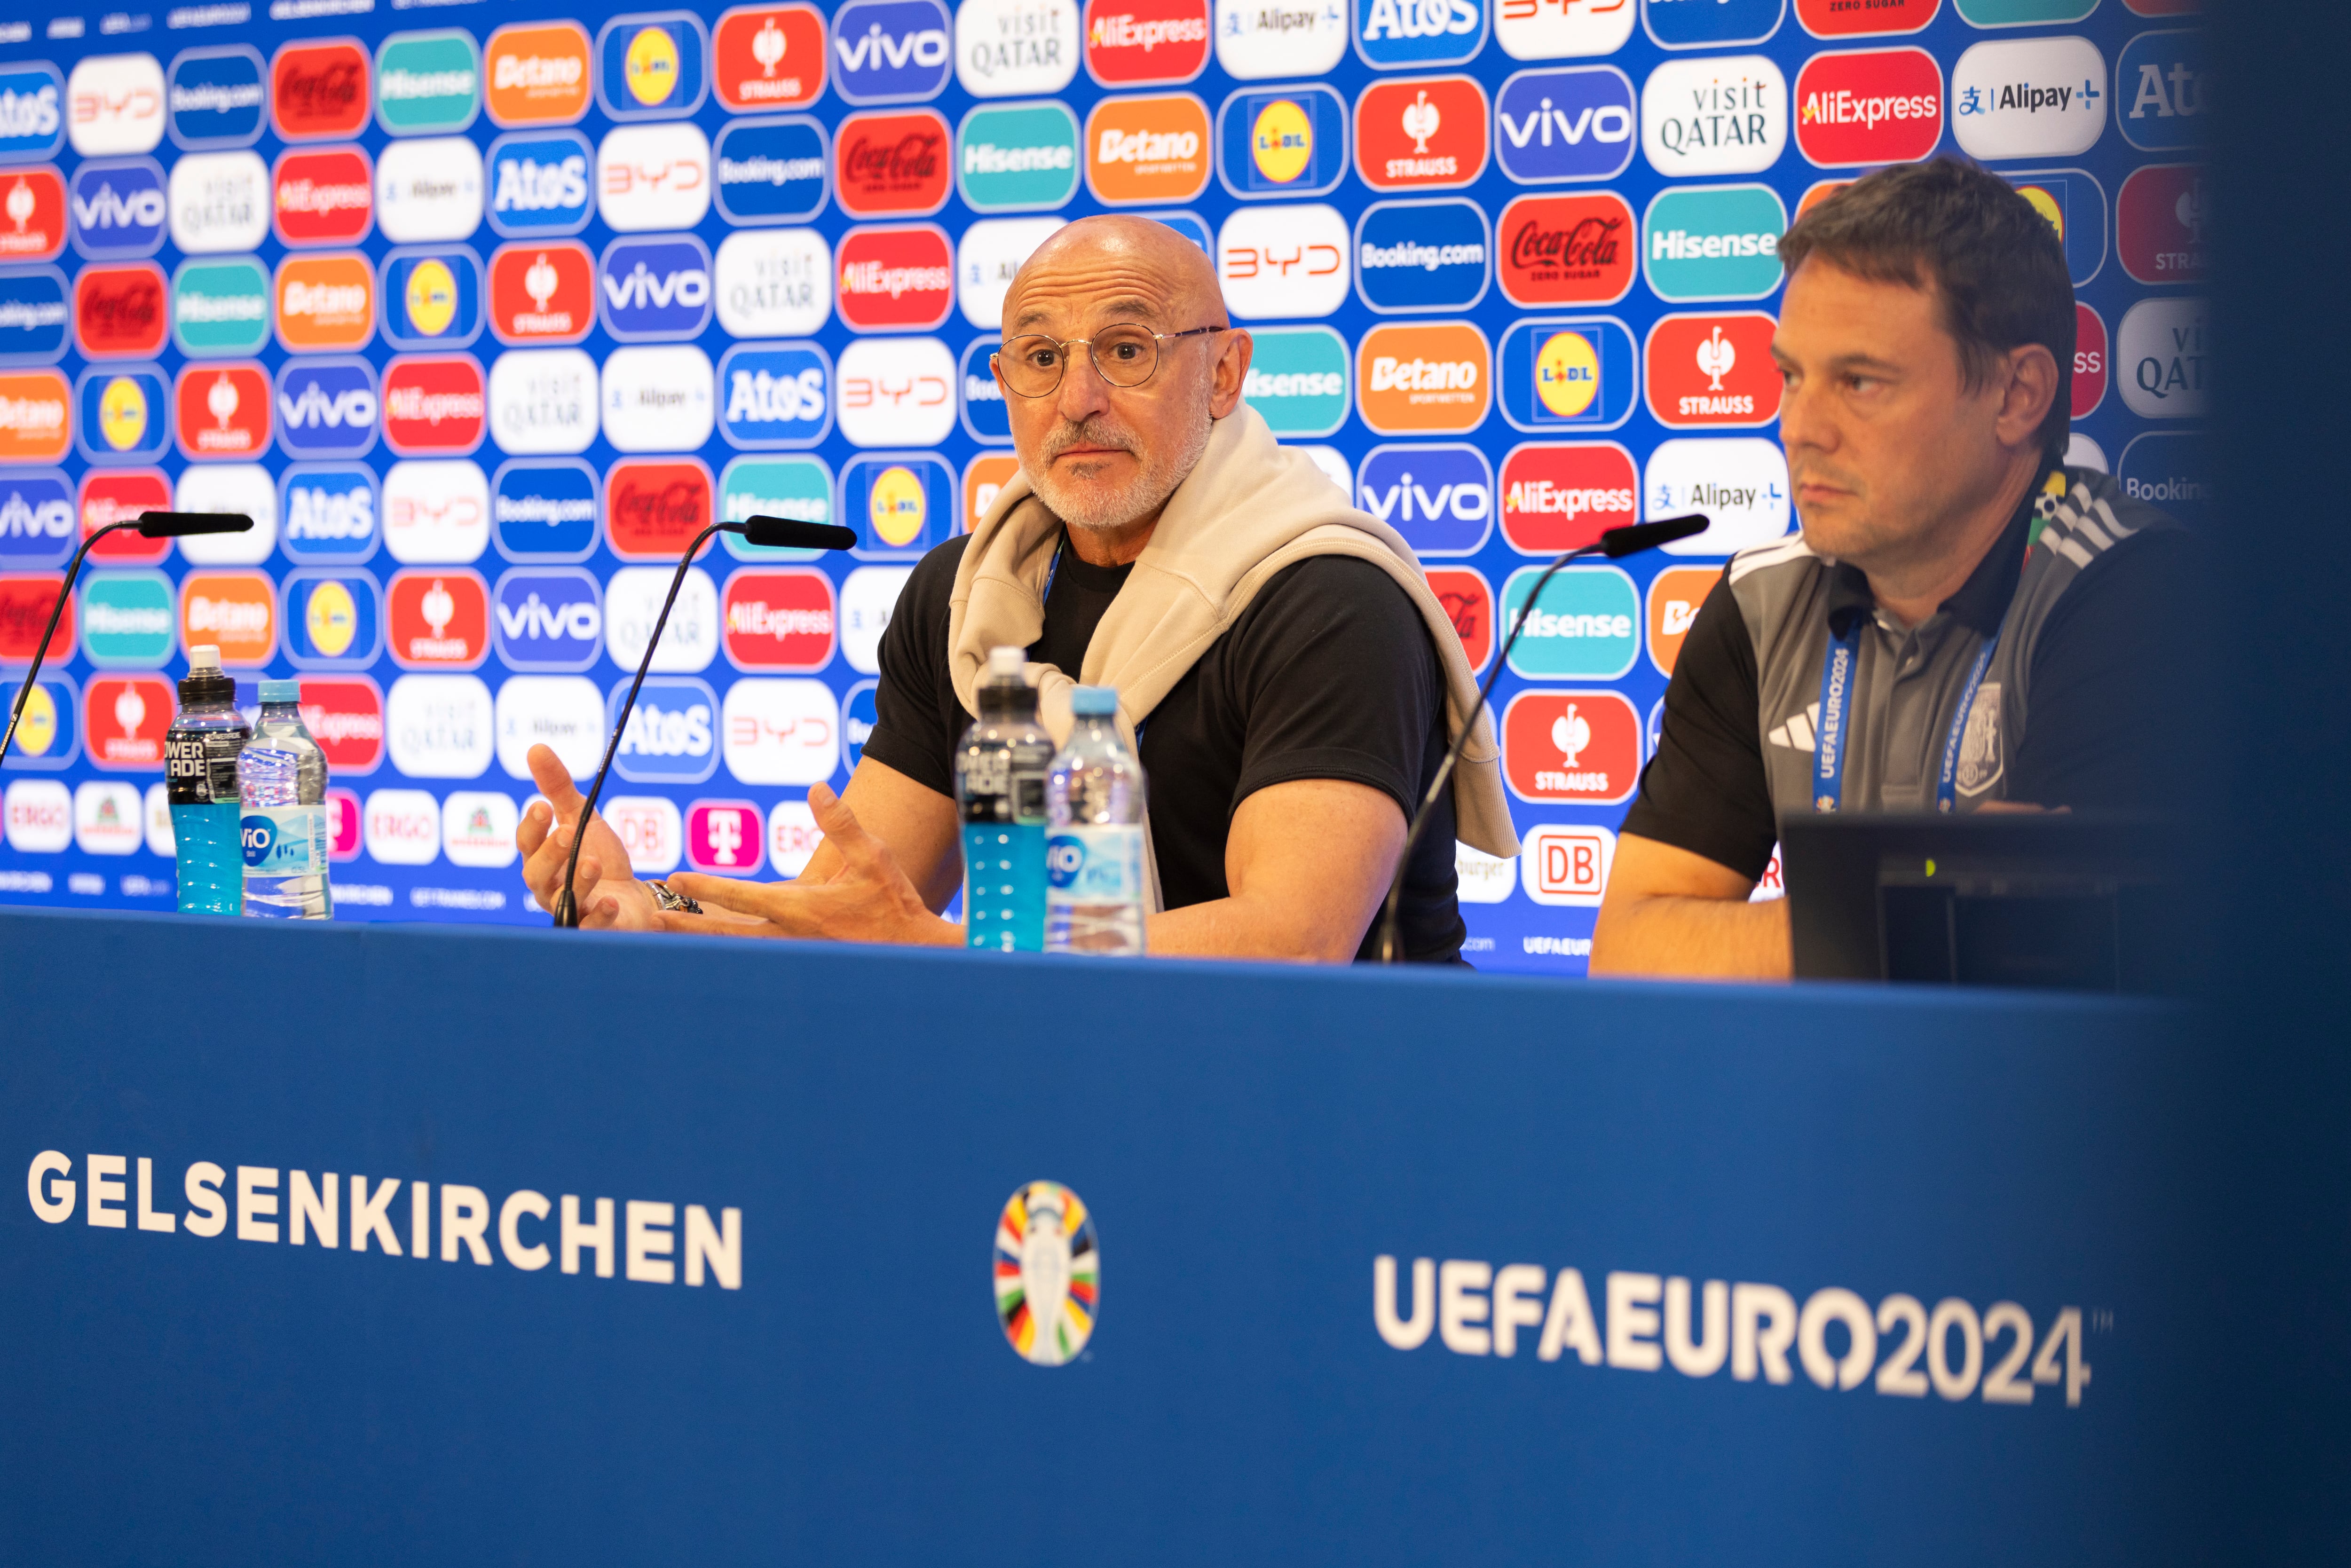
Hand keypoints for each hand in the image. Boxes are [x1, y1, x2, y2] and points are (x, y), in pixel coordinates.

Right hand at [515, 743, 661, 929]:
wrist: (634, 898)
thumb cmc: (600, 858)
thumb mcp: (582, 818)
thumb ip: (558, 788)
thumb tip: (535, 748)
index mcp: (543, 859)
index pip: (527, 843)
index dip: (532, 827)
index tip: (542, 806)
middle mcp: (549, 887)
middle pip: (536, 874)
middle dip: (549, 853)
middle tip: (565, 832)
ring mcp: (571, 911)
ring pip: (561, 902)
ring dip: (576, 882)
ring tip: (591, 862)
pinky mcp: (594, 930)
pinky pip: (590, 928)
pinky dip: (599, 916)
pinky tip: (611, 902)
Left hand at [665, 781, 960, 946]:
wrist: (913, 950)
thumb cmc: (893, 901)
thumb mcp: (873, 855)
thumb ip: (842, 823)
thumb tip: (815, 788)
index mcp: (800, 908)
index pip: (741, 895)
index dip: (704, 887)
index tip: (674, 879)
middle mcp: (789, 935)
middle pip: (725, 933)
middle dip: (688, 927)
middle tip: (652, 920)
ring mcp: (794, 953)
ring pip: (738, 948)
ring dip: (705, 941)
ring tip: (672, 935)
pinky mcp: (803, 960)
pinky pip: (758, 956)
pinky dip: (732, 952)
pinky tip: (716, 949)